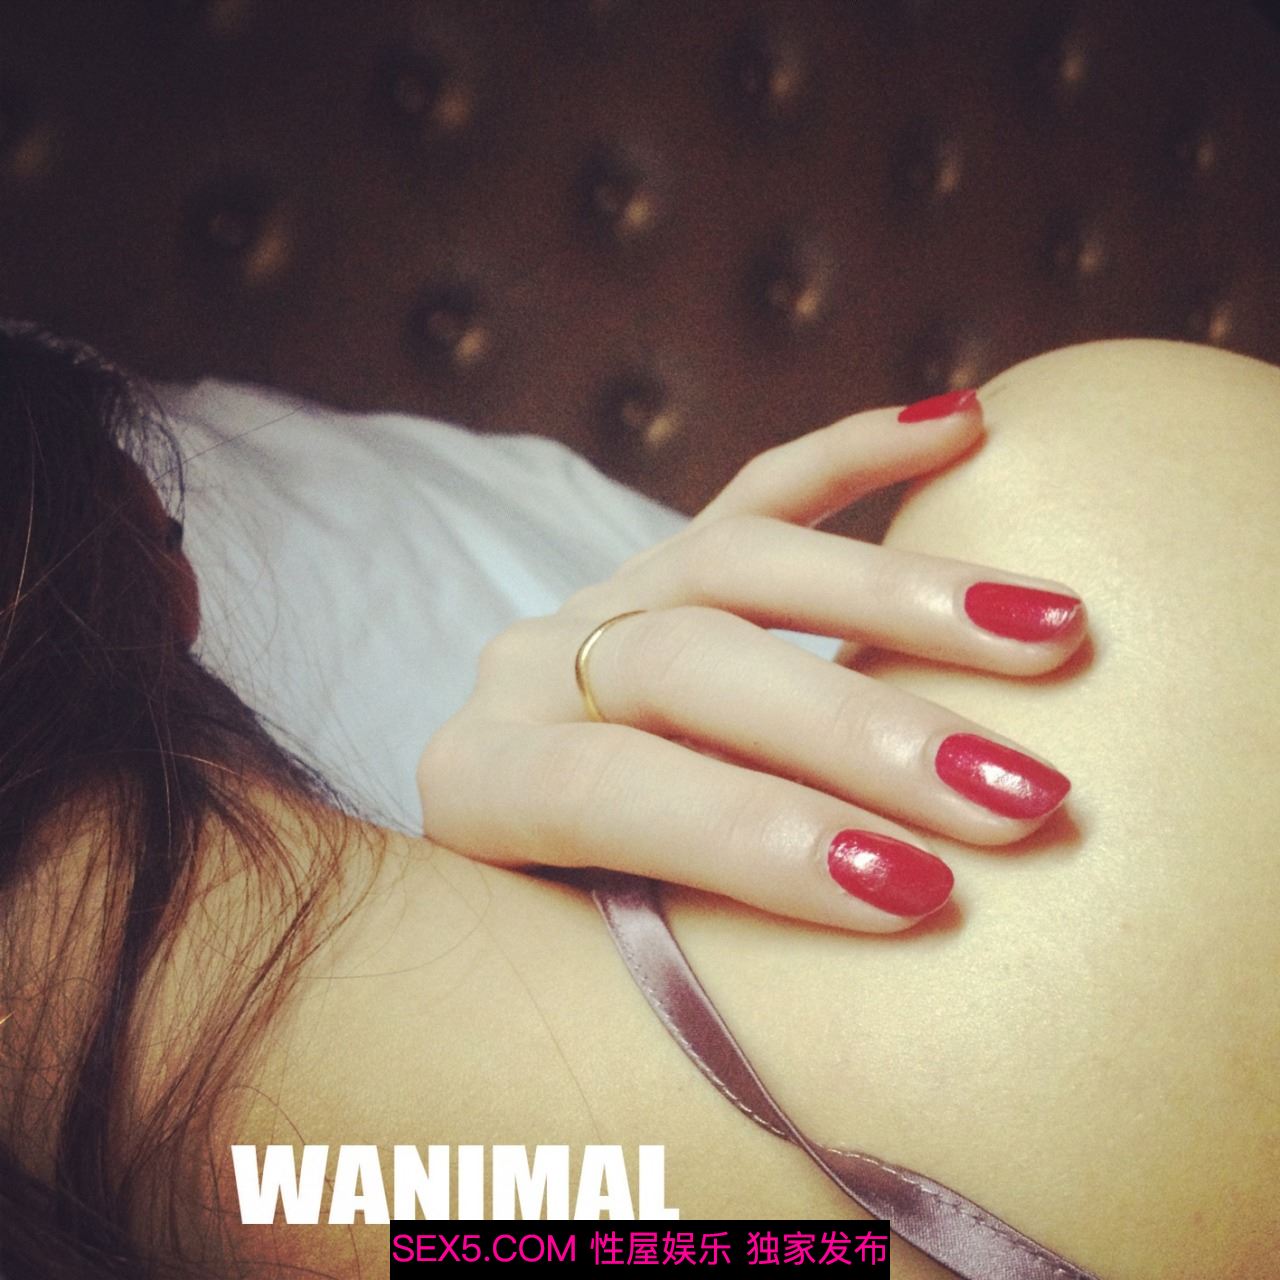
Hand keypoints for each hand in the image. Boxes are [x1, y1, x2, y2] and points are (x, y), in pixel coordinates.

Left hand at [417, 390, 1086, 931]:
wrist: (505, 831)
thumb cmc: (564, 922)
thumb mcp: (585, 951)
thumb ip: (677, 944)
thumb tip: (866, 962)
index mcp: (481, 782)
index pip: (608, 788)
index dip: (754, 833)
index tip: (913, 892)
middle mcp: (527, 670)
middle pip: (688, 659)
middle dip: (855, 726)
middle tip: (1015, 793)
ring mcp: (596, 597)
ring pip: (742, 555)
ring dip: (898, 591)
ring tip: (1042, 625)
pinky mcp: (658, 558)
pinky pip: (759, 488)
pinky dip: (858, 454)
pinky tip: (959, 423)